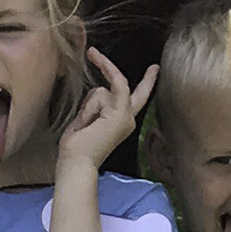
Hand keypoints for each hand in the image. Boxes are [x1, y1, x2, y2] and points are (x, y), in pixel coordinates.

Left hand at [53, 47, 149, 178]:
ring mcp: (126, 116)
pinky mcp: (120, 114)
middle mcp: (128, 119)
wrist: (77, 164)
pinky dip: (96, 95)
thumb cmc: (76, 148)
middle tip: (154, 67)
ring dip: (87, 106)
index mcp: (120, 122)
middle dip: (146, 77)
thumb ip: (94, 105)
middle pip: (135, 91)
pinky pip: (106, 91)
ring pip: (102, 91)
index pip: (133, 98)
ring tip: (84, 126)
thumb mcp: (85, 120)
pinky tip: (90, 105)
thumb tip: (100, 89)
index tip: (154, 70)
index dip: (145, 83)